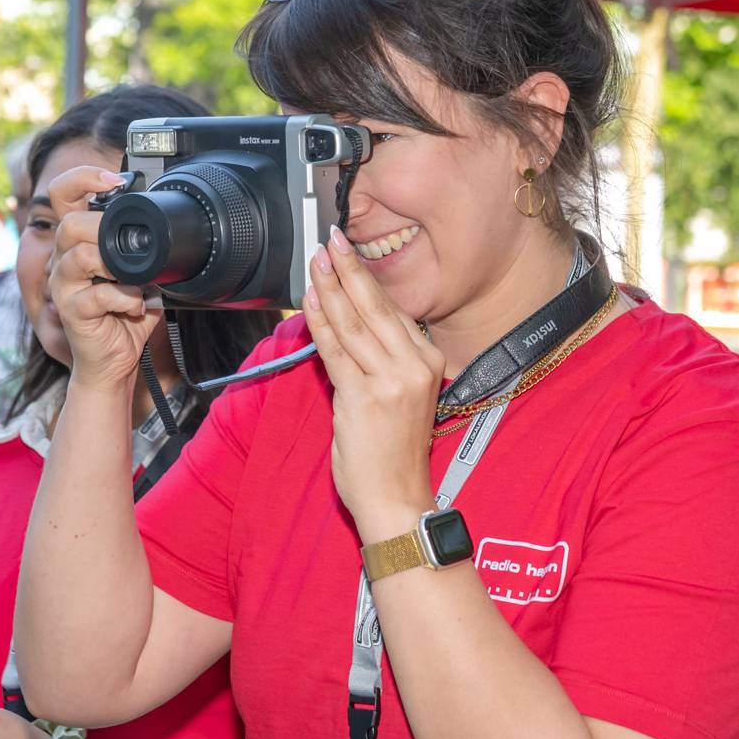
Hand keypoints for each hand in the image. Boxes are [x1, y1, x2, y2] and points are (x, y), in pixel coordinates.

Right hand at [44, 167, 160, 390]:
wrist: (115, 360)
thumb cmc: (125, 314)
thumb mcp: (141, 273)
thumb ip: (146, 248)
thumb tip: (174, 224)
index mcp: (78, 242)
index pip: (63, 194)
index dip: (83, 178)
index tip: (115, 180)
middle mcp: (63, 259)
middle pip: (70, 223)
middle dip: (105, 229)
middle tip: (130, 246)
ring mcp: (63, 285)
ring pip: (80, 256)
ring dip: (117, 266)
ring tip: (135, 281)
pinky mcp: (71, 311)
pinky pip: (96, 295)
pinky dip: (124, 298)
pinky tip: (135, 305)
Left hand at [304, 226, 443, 540]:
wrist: (397, 499)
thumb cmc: (394, 453)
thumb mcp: (401, 397)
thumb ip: (380, 360)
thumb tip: (348, 323)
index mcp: (430, 362)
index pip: (394, 311)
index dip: (367, 279)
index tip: (349, 253)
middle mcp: (415, 366)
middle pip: (375, 307)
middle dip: (349, 269)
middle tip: (331, 239)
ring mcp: (391, 381)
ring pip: (353, 323)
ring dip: (330, 288)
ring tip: (315, 261)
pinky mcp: (363, 397)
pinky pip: (335, 351)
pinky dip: (319, 322)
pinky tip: (308, 301)